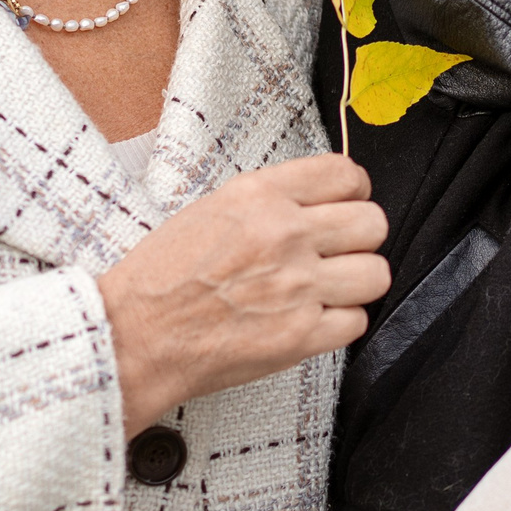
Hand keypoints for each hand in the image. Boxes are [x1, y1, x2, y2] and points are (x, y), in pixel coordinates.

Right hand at [96, 153, 388, 427]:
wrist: (134, 336)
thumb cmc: (162, 278)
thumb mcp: (212, 209)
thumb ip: (271, 201)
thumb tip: (321, 203)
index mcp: (260, 196)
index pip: (346, 174)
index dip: (354, 192)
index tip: (347, 205)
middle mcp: (284, 234)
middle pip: (373, 223)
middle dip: (360, 238)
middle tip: (338, 251)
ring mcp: (297, 286)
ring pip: (376, 274)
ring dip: (357, 283)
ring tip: (329, 288)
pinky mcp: (300, 336)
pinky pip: (357, 322)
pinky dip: (339, 324)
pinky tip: (311, 319)